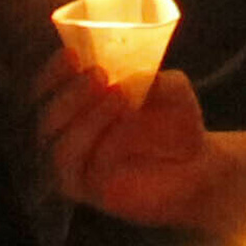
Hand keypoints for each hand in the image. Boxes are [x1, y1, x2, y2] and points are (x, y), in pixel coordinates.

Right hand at [34, 51, 220, 225]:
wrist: (197, 164)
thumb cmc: (176, 121)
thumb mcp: (172, 90)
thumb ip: (153, 78)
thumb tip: (130, 75)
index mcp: (79, 105)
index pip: (48, 89)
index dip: (54, 72)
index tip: (72, 54)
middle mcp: (71, 135)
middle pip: (47, 118)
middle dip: (70, 94)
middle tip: (98, 75)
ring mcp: (78, 166)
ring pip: (60, 147)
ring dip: (85, 119)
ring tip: (118, 95)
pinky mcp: (89, 192)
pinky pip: (79, 172)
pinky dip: (97, 147)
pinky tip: (122, 127)